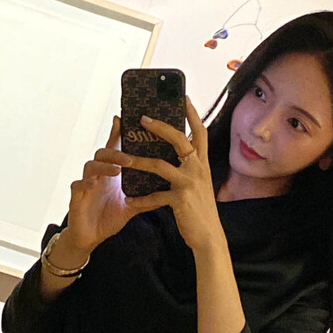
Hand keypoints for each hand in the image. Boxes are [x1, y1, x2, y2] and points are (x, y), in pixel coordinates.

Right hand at [59, 113, 143, 253]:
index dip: (118, 133)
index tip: (123, 118)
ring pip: (91, 165)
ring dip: (104, 166)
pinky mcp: (76, 196)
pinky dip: (85, 182)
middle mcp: (99, 174)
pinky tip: (92, 184)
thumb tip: (172, 189)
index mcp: (112, 173)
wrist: (91, 237)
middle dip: (116, 152)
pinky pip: (78, 184)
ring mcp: (86, 183)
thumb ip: (148, 195)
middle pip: (104, 152)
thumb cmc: (109, 217)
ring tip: (117, 170)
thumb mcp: (132, 206)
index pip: (116, 149)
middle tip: (130, 158)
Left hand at [122, 96, 221, 251]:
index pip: (200, 132)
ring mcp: (189, 183)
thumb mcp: (198, 183)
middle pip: (180, 140)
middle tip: (143, 118)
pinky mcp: (180, 199)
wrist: (209, 236)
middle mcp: (198, 168)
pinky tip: (130, 200)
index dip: (192, 114)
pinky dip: (142, 199)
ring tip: (123, 159)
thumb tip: (176, 152)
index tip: (183, 97)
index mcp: (202, 163)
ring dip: (139, 161)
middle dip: (161, 127)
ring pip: (160, 165)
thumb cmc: (200, 208)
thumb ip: (189, 167)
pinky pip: (156, 195)